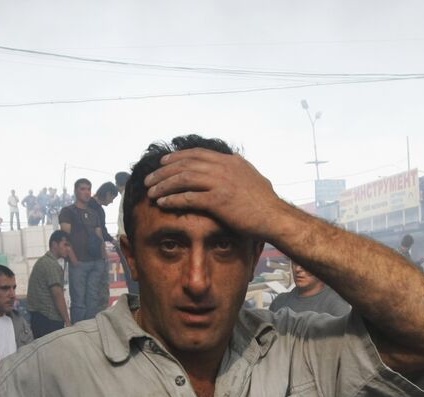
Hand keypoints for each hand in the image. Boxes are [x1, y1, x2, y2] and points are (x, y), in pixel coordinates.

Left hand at [144, 148, 290, 238]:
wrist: (274, 216)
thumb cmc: (265, 202)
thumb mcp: (252, 176)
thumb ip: (239, 167)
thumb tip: (235, 160)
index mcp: (229, 161)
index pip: (197, 154)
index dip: (177, 157)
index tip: (163, 162)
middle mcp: (223, 168)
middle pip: (185, 165)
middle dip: (164, 172)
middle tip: (150, 179)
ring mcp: (220, 183)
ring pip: (183, 179)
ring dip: (164, 185)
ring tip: (151, 192)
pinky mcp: (218, 201)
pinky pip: (188, 198)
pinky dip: (172, 200)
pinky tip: (162, 203)